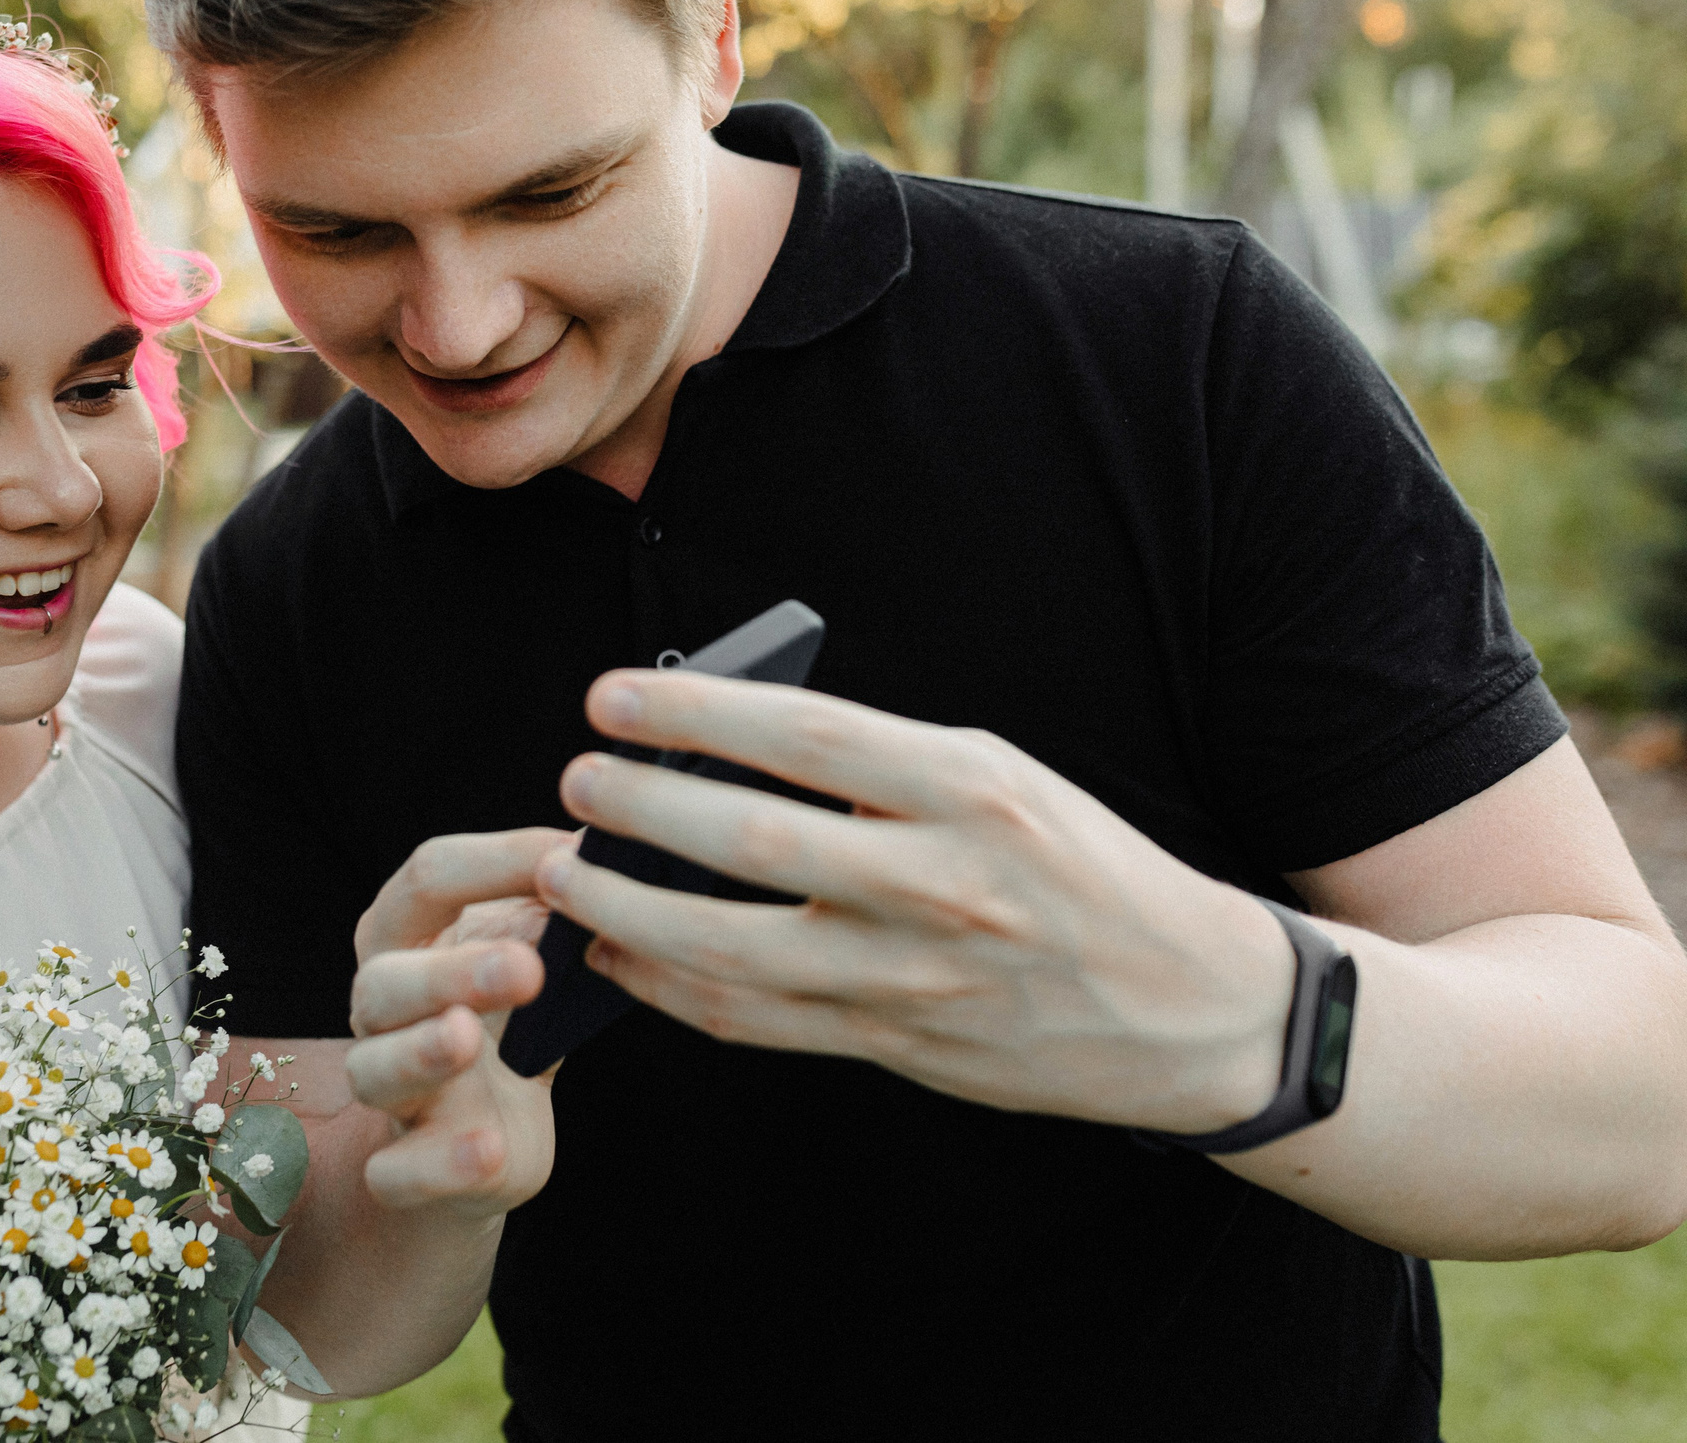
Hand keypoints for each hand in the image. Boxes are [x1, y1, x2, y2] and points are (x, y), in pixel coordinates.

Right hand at [344, 829, 564, 1212]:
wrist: (485, 1137)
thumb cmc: (509, 1018)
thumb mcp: (530, 951)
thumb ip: (559, 904)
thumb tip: (616, 846)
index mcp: (407, 937)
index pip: (428, 879)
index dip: (497, 861)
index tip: (576, 857)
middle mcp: (381, 1009)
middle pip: (388, 981)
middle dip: (451, 972)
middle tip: (527, 967)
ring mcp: (389, 1091)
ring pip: (374, 1070)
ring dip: (420, 1053)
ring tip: (469, 1039)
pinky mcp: (407, 1168)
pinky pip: (397, 1173)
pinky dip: (438, 1164)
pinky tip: (490, 1147)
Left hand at [539, 671, 1295, 1133]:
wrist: (1185, 1005)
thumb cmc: (1076, 866)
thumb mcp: (997, 778)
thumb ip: (874, 763)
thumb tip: (725, 741)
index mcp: (969, 790)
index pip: (806, 735)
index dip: (694, 714)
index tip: (611, 699)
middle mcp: (939, 882)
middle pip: (752, 843)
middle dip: (639, 811)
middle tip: (572, 784)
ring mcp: (913, 976)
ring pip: (731, 949)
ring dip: (626, 910)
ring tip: (561, 874)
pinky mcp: (894, 1046)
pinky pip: (752, 1021)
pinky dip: (667, 988)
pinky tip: (616, 953)